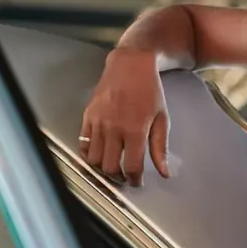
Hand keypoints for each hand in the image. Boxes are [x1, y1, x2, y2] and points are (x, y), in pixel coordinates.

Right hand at [80, 48, 169, 185]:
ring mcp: (98, 122)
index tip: (136, 182)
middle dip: (117, 177)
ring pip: (93, 158)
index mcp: (135, 129)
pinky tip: (98, 155)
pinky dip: (88, 154)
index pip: (130, 166)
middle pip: (109, 166)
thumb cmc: (149, 90)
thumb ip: (160, 147)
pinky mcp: (88, 116)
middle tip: (124, 176)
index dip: (134, 180)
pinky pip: (83, 143)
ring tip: (111, 167)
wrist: (130, 64)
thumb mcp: (162, 118)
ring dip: (102, 168)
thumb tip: (164, 172)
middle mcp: (114, 127)